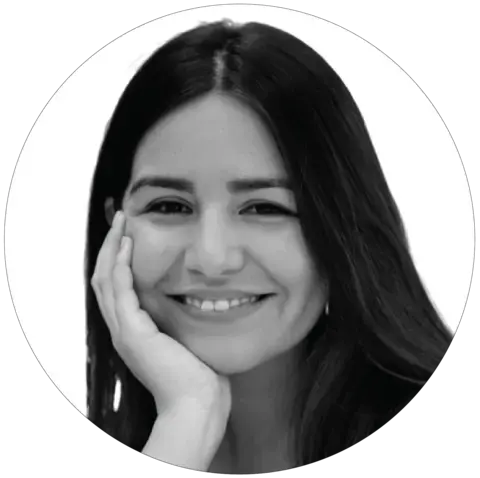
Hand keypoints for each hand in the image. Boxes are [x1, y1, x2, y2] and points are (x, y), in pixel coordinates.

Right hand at [91, 211, 231, 416]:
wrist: (196, 404)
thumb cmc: (197, 375)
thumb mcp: (184, 339)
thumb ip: (180, 319)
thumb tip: (198, 297)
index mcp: (132, 330)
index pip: (114, 288)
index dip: (117, 260)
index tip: (127, 235)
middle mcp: (121, 329)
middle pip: (103, 279)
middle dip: (110, 247)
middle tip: (119, 220)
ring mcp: (124, 331)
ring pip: (106, 279)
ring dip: (112, 248)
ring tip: (120, 223)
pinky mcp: (133, 333)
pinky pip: (120, 291)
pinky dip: (121, 265)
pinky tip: (128, 245)